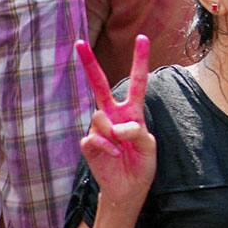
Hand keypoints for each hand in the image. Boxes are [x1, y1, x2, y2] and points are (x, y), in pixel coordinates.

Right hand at [76, 35, 155, 209]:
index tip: (142, 38)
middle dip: (89, 64)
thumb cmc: (141, 164)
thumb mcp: (149, 146)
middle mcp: (113, 115)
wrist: (128, 189)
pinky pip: (94, 139)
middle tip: (78, 42)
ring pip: (100, 118)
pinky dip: (107, 149)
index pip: (137, 82)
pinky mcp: (88, 143)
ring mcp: (99, 128)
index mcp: (133, 111)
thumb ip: (137, 131)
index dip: (139, 60)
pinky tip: (112, 157)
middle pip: (100, 86)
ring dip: (115, 135)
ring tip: (122, 149)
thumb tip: (115, 126)